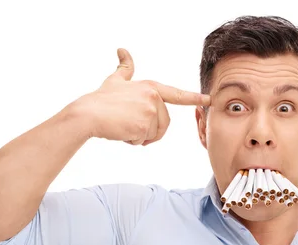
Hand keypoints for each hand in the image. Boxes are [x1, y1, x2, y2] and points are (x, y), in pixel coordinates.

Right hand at [73, 48, 210, 144]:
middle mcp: (154, 97)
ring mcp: (151, 111)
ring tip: (123, 126)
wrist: (88, 114)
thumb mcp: (115, 80)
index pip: (177, 94)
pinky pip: (144, 140)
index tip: (209, 100)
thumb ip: (124, 68)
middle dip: (149, 131)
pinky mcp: (145, 124)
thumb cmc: (100, 99)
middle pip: (164, 124)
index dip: (194, 98)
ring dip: (140, 137)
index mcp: (151, 87)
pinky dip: (132, 141)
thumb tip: (122, 50)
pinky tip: (121, 132)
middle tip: (129, 126)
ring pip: (154, 134)